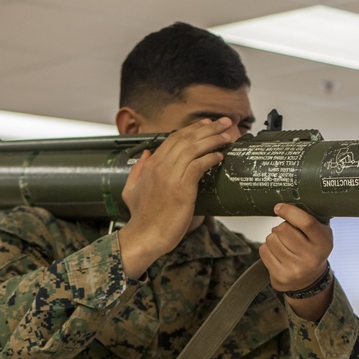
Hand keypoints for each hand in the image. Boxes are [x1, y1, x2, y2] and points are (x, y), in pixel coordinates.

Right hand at [117, 118, 234, 277]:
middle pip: (186, 139)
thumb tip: (146, 154)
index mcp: (151, 165)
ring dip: (213, 140)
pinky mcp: (182, 190)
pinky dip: (210, 158)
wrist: (145, 236)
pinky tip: (220, 156)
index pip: (174, 139)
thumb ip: (138, 169)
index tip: (207, 124)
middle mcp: (160, 166)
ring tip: (227, 136)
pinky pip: (199, 166)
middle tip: (224, 122)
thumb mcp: (131, 189)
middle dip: (208, 128)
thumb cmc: (142, 217)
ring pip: (194, 149)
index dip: (193, 129)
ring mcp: (171, 177)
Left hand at [259, 204, 332, 320]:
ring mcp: (296, 268)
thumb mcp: (321, 234)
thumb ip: (311, 218)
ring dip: (273, 238)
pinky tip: (277, 253)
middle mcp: (311, 257)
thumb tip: (290, 200)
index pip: (306, 222)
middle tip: (287, 233)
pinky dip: (267, 249)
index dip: (289, 211)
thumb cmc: (313, 250)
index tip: (279, 207)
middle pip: (283, 230)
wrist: (309, 280)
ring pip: (271, 240)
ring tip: (283, 244)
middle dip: (281, 227)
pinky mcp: (281, 276)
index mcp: (324, 243)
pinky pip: (264, 251)